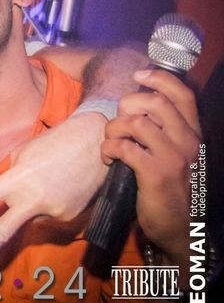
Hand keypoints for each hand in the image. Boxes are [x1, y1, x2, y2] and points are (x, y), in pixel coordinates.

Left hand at [0, 111, 107, 272]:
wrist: (101, 142)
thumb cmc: (57, 142)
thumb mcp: (22, 154)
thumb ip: (7, 179)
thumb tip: (1, 196)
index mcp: (16, 180)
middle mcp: (32, 202)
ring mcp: (53, 214)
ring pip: (30, 218)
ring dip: (34, 203)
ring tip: (54, 176)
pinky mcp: (70, 220)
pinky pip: (50, 216)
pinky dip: (51, 203)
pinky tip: (65, 186)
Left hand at [103, 69, 200, 263]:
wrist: (179, 226)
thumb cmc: (170, 187)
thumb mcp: (174, 153)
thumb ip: (163, 130)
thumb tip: (136, 106)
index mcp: (193, 133)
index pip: (183, 94)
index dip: (158, 78)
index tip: (137, 75)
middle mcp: (188, 141)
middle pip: (154, 102)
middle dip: (127, 105)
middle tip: (119, 123)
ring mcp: (173, 157)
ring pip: (135, 122)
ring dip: (114, 128)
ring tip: (111, 142)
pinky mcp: (155, 174)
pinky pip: (124, 147)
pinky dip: (109, 148)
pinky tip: (109, 158)